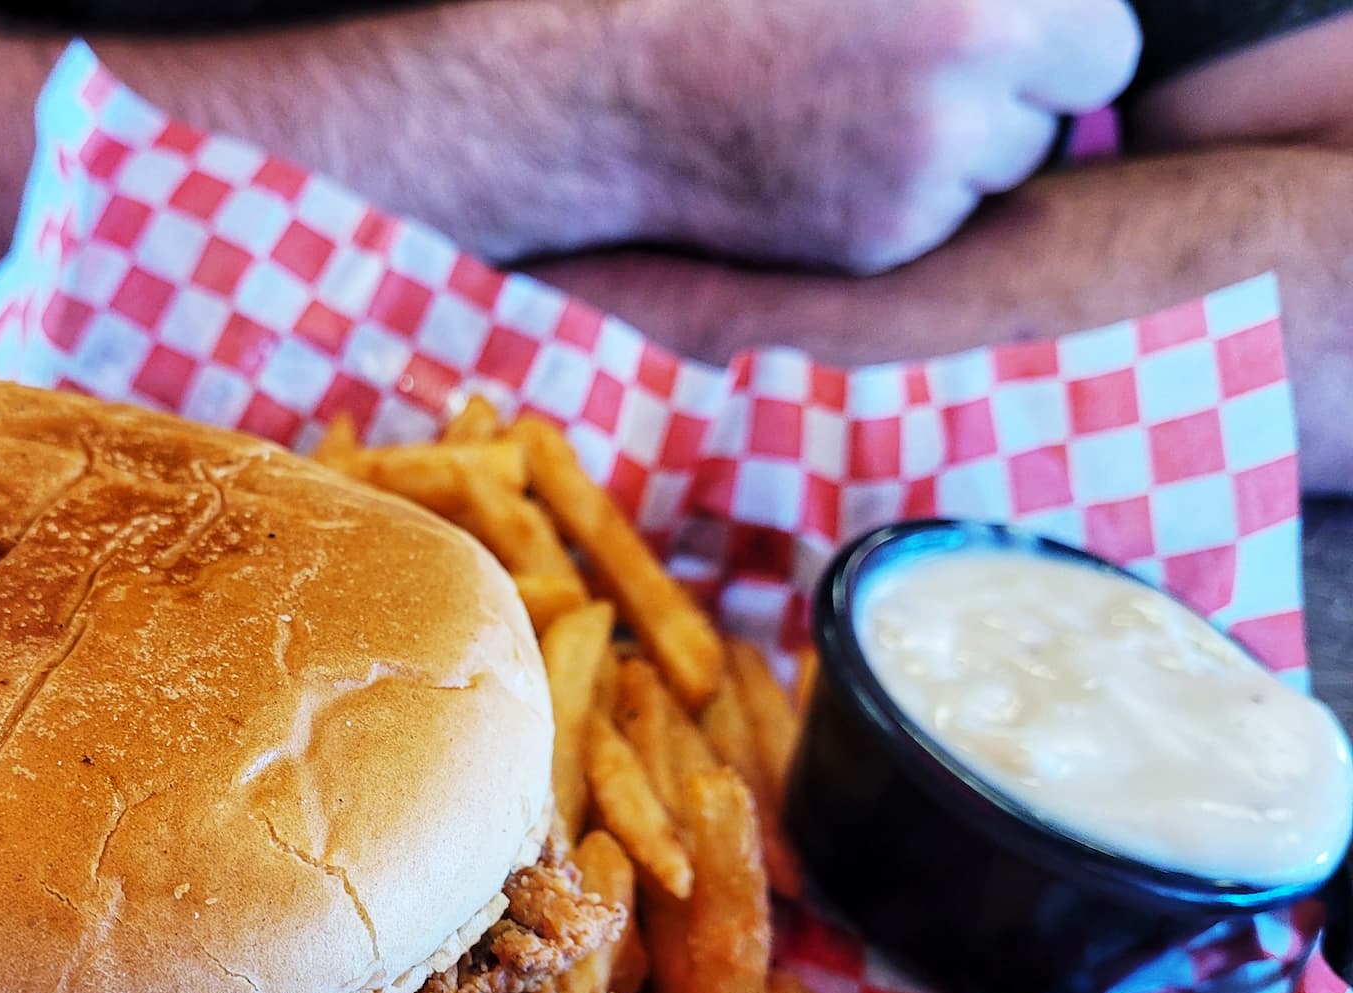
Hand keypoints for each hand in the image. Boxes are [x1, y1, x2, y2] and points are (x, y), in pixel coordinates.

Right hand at [609, 0, 1141, 271]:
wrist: (615, 93)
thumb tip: (1034, 21)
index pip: (1106, 42)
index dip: (1055, 37)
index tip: (1000, 38)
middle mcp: (971, 69)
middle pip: (1068, 107)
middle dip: (1020, 91)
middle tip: (926, 74)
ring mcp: (928, 167)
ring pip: (1005, 168)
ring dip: (962, 146)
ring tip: (859, 111)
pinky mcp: (881, 242)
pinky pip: (938, 223)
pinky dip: (900, 200)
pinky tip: (825, 161)